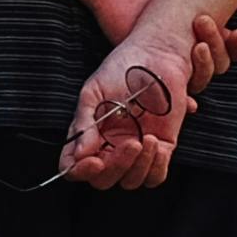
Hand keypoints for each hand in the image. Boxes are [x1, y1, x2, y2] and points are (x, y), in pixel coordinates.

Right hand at [61, 14, 208, 191]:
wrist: (157, 55)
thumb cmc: (122, 67)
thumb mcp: (94, 92)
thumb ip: (83, 123)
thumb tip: (79, 154)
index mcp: (88, 135)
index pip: (74, 167)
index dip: (79, 172)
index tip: (92, 162)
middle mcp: (110, 147)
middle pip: (104, 180)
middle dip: (115, 168)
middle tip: (128, 143)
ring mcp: (135, 149)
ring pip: (130, 181)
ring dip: (137, 166)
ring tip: (144, 138)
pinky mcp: (162, 147)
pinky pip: (156, 175)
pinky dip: (155, 166)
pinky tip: (155, 143)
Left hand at [78, 0, 236, 95]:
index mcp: (201, 30)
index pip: (228, 47)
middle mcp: (187, 47)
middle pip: (217, 64)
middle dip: (219, 48)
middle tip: (204, 23)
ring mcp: (167, 59)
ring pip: (197, 78)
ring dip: (204, 67)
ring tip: (197, 46)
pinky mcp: (145, 67)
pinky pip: (168, 93)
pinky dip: (184, 102)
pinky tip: (191, 103)